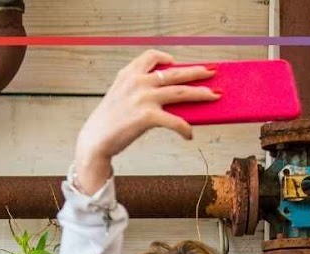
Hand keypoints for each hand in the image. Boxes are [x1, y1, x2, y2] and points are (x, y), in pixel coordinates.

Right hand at [72, 51, 217, 193]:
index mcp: (129, 74)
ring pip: (181, 92)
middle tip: (212, 72)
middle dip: (197, 71)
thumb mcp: (119, 96)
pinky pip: (175, 120)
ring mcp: (144, 98)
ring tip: (214, 96)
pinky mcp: (148, 117)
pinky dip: (185, 128)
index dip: (166, 58)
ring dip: (201, 94)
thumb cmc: (108, 122)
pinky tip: (189, 135)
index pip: (151, 56)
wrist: (95, 140)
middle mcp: (138, 82)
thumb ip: (138, 88)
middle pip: (175, 73)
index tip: (175, 62)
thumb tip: (167, 94)